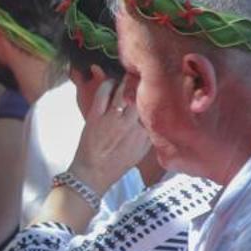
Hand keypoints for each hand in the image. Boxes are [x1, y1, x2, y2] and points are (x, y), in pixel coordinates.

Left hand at [68, 78, 148, 195]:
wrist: (94, 173)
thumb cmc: (118, 164)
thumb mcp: (141, 151)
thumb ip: (150, 134)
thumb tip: (156, 117)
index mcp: (144, 133)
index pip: (154, 108)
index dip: (155, 96)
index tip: (155, 89)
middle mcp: (130, 124)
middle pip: (141, 96)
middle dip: (143, 84)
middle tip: (142, 77)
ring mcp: (112, 118)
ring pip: (123, 91)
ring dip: (126, 81)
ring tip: (127, 77)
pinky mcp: (95, 115)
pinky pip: (103, 93)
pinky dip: (108, 84)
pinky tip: (111, 83)